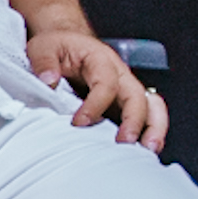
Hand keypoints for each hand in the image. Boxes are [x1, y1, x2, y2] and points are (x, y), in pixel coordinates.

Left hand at [26, 30, 166, 150]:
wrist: (68, 44)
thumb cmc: (58, 48)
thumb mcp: (43, 47)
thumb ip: (44, 62)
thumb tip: (49, 81)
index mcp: (101, 59)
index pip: (106, 82)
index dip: (95, 104)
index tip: (78, 122)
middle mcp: (120, 75)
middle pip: (138, 96)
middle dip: (135, 120)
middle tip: (125, 142)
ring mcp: (125, 90)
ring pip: (152, 106)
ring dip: (154, 128)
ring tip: (148, 151)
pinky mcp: (123, 105)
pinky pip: (146, 117)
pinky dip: (148, 134)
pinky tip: (141, 154)